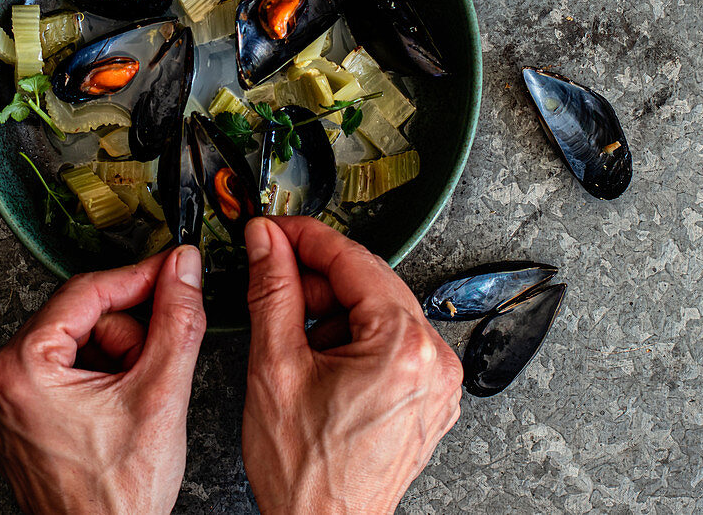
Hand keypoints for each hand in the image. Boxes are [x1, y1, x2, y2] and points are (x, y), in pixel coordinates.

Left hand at [0, 246, 205, 514]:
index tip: (172, 269)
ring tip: (131, 401)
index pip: (86, 291)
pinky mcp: (10, 415)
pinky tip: (112, 409)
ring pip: (73, 342)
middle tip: (151, 372)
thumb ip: (177, 320)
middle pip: (79, 317)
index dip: (138, 278)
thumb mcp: (160, 395)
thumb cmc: (118, 497)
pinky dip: (94, 377)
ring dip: (114, 359)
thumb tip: (183, 269)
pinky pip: (57, 369)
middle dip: (127, 337)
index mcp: (19, 369)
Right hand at [241, 217, 462, 514]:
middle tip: (271, 275)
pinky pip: (392, 345)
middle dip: (316, 276)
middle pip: (370, 283)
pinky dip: (353, 339)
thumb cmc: (304, 472)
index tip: (274, 230)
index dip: (304, 238)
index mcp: (403, 346)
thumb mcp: (274, 366)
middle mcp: (433, 361)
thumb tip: (266, 243)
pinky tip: (318, 360)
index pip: (352, 260)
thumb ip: (272, 290)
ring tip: (292, 339)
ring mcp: (436, 383)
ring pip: (379, 313)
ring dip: (333, 310)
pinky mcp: (428, 399)